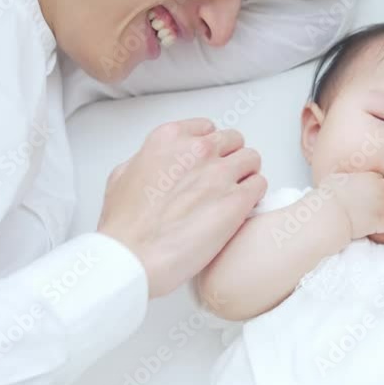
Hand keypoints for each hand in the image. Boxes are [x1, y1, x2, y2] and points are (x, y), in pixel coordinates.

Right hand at [97, 118, 266, 297]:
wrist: (134, 256)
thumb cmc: (125, 226)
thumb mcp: (123, 175)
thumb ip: (149, 160)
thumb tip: (160, 163)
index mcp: (169, 139)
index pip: (207, 128)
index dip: (209, 147)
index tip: (208, 160)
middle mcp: (198, 150)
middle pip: (233, 141)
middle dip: (230, 158)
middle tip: (223, 178)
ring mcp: (220, 173)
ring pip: (252, 159)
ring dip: (246, 174)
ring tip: (236, 192)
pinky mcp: (237, 200)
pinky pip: (260, 184)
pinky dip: (255, 195)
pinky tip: (242, 208)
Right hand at [320, 171, 383, 242]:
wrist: (329, 212)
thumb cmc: (326, 196)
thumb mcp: (333, 178)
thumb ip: (341, 175)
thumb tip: (340, 175)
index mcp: (367, 177)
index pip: (381, 178)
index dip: (380, 185)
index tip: (377, 191)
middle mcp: (378, 188)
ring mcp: (382, 204)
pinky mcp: (381, 221)